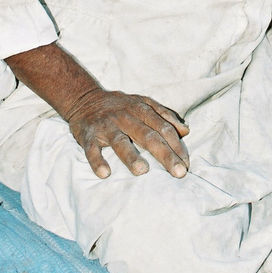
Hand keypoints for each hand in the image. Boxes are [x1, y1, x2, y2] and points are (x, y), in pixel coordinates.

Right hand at [65, 88, 189, 179]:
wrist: (85, 99)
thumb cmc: (120, 106)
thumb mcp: (143, 104)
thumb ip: (164, 115)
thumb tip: (185, 130)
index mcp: (141, 109)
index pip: (163, 128)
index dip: (176, 146)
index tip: (186, 164)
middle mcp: (125, 116)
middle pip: (148, 136)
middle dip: (165, 154)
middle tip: (178, 172)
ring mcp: (106, 126)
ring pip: (120, 141)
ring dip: (131, 156)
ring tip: (143, 171)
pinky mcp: (88, 136)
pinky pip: (92, 149)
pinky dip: (97, 161)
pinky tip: (105, 173)